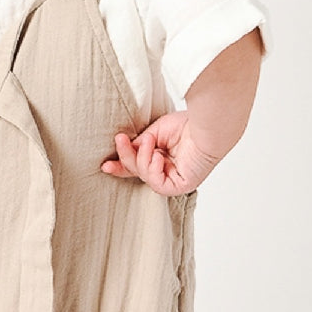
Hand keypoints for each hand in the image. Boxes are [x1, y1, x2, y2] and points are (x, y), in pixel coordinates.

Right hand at [100, 111, 220, 195]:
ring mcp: (175, 180)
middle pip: (137, 171)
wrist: (207, 126)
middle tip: (120, 139)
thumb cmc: (187, 125)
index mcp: (163, 158)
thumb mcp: (154, 133)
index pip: (138, 165)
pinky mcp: (181, 186)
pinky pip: (157, 184)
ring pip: (145, 176)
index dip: (121, 165)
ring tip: (151, 141)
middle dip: (126, 157)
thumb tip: (125, 152)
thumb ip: (139, 145)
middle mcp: (168, 170)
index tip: (105, 165)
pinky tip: (159, 156)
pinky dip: (153, 168)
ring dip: (142, 157)